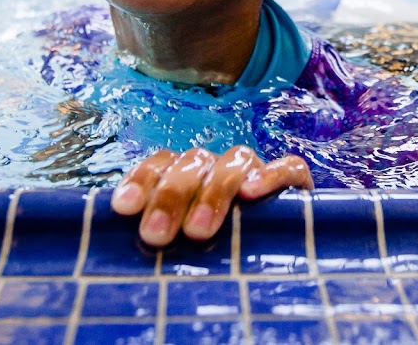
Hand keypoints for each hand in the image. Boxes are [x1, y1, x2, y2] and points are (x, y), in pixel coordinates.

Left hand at [111, 146, 312, 246]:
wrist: (277, 255)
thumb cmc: (214, 258)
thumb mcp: (180, 249)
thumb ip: (162, 241)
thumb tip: (127, 252)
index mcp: (186, 177)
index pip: (161, 164)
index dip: (142, 181)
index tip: (125, 208)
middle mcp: (217, 168)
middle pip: (193, 163)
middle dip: (171, 196)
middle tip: (156, 234)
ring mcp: (255, 172)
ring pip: (235, 160)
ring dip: (214, 191)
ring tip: (198, 230)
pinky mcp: (293, 183)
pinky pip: (287, 168)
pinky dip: (270, 176)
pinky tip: (252, 194)